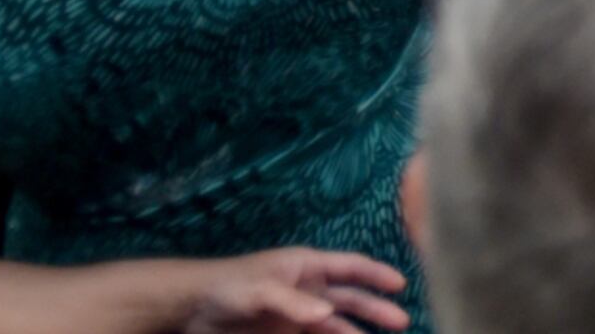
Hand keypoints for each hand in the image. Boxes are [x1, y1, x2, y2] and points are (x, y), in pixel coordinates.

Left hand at [176, 249, 408, 331]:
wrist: (193, 308)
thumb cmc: (228, 286)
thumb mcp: (259, 290)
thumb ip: (292, 302)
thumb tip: (328, 315)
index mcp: (306, 267)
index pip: (349, 267)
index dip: (376, 273)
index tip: (401, 284)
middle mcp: (309, 290)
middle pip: (350, 299)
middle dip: (375, 308)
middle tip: (402, 321)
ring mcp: (298, 314)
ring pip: (336, 324)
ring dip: (357, 332)